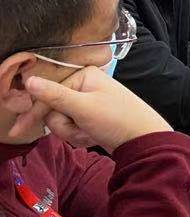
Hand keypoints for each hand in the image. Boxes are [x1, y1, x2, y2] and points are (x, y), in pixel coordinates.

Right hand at [19, 66, 169, 151]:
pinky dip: (80, 136)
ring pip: (62, 122)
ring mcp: (88, 102)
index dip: (34, 114)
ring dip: (73, 132)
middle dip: (65, 126)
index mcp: (83, 75)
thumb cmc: (118, 119)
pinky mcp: (91, 117)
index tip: (18, 130)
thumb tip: (29, 80)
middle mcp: (84, 85)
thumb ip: (54, 95)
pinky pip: (73, 128)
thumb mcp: (83, 108)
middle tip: (83, 129)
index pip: (48, 94)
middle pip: (53, 110)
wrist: (145, 141)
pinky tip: (94, 136)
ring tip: (91, 132)